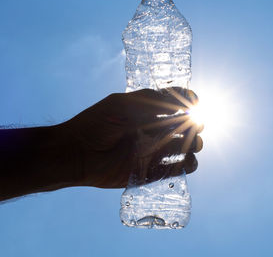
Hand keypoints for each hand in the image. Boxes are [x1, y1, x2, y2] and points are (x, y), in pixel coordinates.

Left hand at [62, 87, 202, 188]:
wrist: (76, 154)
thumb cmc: (96, 124)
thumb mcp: (124, 104)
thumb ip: (153, 101)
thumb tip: (185, 102)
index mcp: (149, 111)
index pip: (178, 104)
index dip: (190, 102)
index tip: (195, 102)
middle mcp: (155, 130)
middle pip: (188, 126)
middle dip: (196, 125)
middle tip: (193, 126)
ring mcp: (155, 151)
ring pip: (187, 148)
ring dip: (195, 145)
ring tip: (190, 145)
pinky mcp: (152, 171)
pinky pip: (177, 169)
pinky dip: (187, 165)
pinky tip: (185, 161)